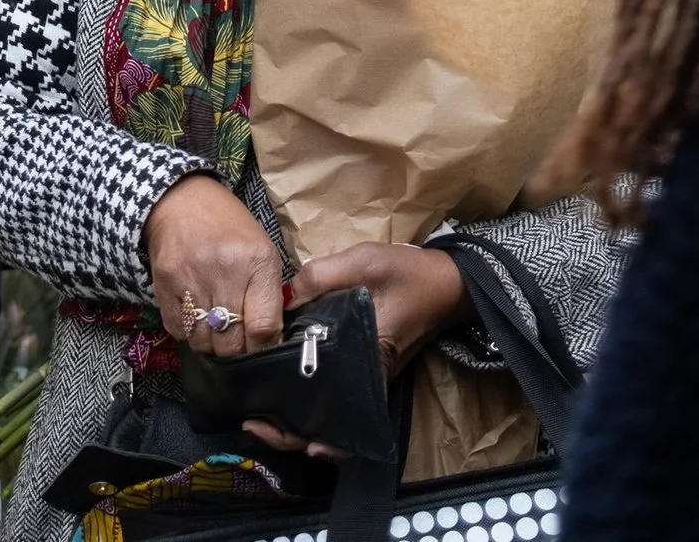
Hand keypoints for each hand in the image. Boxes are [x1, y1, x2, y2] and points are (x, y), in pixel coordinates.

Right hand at [144, 175, 283, 358]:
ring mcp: (190, 281)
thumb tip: (271, 339)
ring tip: (217, 327)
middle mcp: (223, 273)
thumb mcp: (262, 250)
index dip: (265, 347)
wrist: (181, 201)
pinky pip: (179, 331)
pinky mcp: (164, 286)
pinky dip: (190, 333)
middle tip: (239, 338)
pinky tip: (197, 316)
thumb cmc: (229, 227)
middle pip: (231, 343)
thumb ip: (270, 294)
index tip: (263, 346)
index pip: (263, 328)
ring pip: (203, 343)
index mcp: (256, 262)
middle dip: (238, 349)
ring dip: (212, 343)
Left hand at [244, 242, 469, 457]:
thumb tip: (281, 297)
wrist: (447, 281)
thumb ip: (318, 276)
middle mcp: (367, 379)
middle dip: (289, 435)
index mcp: (367, 359)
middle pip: (329, 429)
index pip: (336, 414)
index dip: (302, 430)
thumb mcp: (362, 262)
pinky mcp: (367, 367)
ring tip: (261, 418)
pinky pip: (337, 397)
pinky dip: (313, 407)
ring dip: (297, 425)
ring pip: (331, 418)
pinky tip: (286, 398)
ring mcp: (368, 377)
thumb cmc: (409, 274)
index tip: (266, 424)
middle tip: (252, 425)